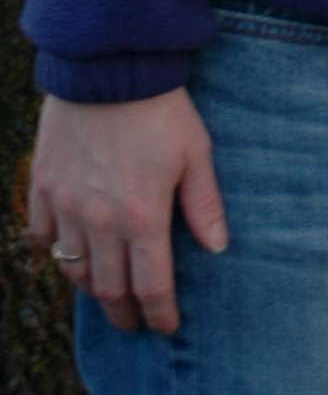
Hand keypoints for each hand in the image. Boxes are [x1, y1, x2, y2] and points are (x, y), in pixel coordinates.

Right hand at [29, 90, 228, 333]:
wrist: (109, 67)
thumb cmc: (162, 108)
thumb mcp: (196, 152)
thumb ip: (204, 204)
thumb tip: (219, 249)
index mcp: (142, 217)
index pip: (151, 286)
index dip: (160, 313)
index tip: (166, 327)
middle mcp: (99, 221)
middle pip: (109, 288)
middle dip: (124, 313)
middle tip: (134, 322)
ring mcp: (66, 205)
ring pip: (73, 269)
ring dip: (91, 288)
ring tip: (106, 293)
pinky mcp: (43, 185)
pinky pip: (42, 236)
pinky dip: (55, 253)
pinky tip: (69, 253)